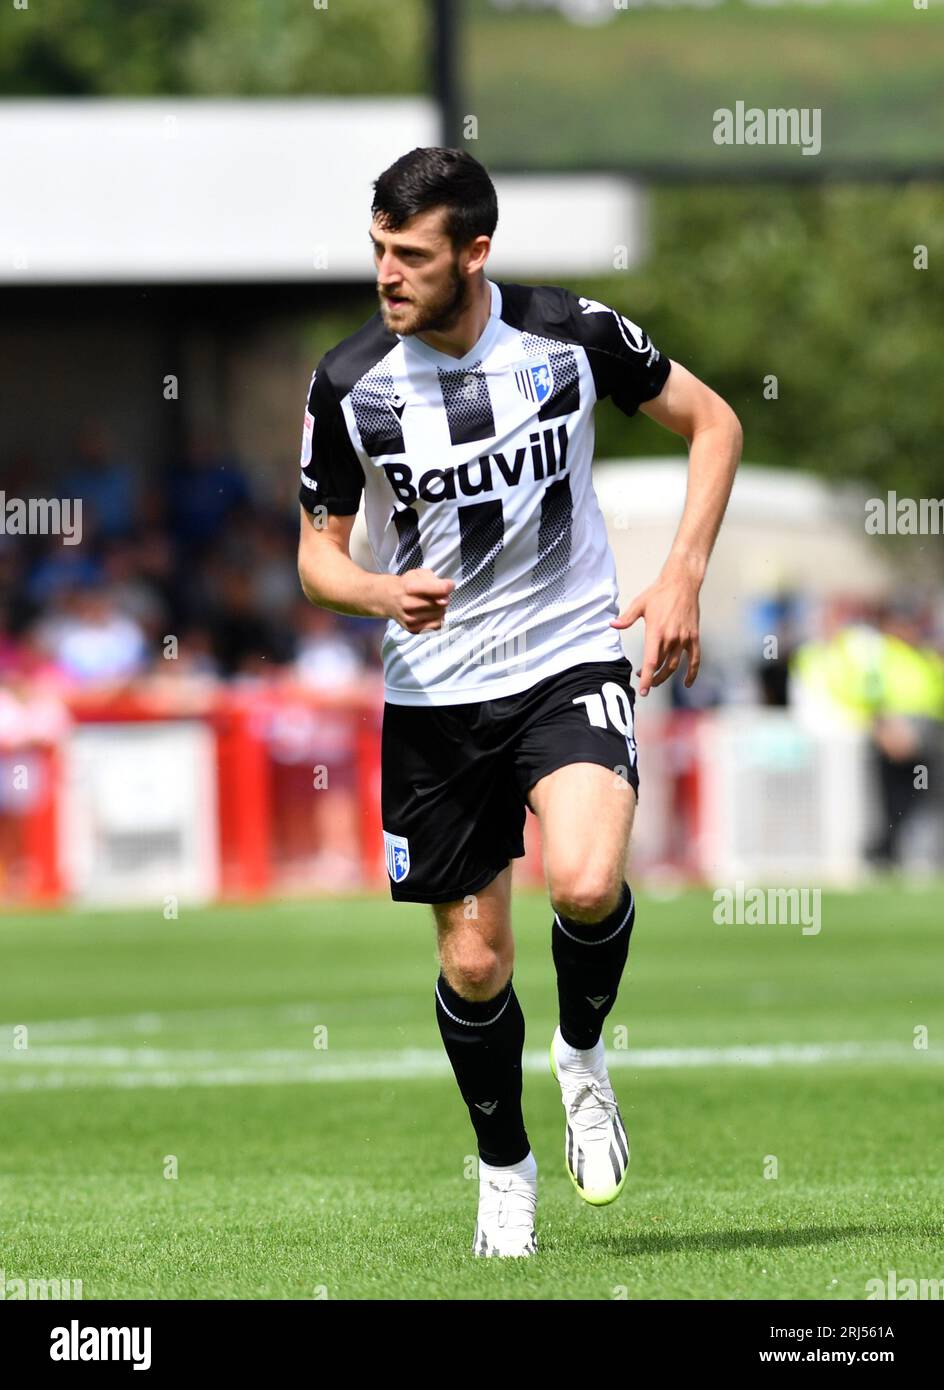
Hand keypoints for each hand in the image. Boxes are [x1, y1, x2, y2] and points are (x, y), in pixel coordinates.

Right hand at [386, 568, 454, 633]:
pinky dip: (437, 618)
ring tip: (430, 603)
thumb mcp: (419, 574)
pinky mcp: (413, 629)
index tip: (448, 585)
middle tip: (434, 595)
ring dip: (440, 608)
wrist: (388, 598)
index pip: (441, 589)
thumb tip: (446, 598)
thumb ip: (435, 581)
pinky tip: (430, 613)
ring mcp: (410, 619)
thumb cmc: (407, 584)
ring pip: (440, 614)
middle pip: (442, 603)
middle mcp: (408, 604)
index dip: (448, 587)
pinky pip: (437, 625)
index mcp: (410, 587)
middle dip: (443, 598)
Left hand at [610, 571, 700, 695]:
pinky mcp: (694, 637)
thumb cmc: (659, 593)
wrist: (682, 583)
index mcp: (656, 632)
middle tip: (644, 679)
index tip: (643, 691)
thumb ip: (626, 618)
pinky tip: (687, 683)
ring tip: (656, 679)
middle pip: (661, 666)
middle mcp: (671, 638)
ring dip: (665, 676)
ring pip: (674, 665)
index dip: (646, 678)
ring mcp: (684, 638)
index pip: (651, 661)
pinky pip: (695, 659)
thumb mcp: (640, 604)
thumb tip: (612, 625)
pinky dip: (692, 673)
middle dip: (652, 677)